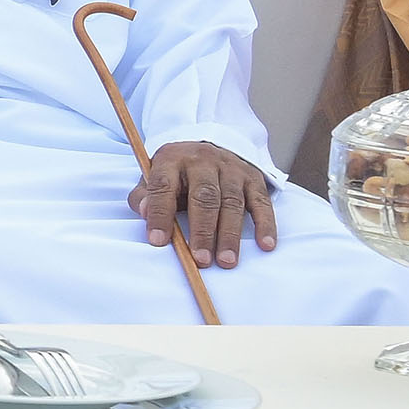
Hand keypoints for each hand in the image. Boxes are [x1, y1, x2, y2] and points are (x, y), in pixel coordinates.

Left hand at [126, 137, 280, 269]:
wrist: (207, 147)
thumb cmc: (176, 174)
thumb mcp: (152, 177)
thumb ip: (143, 196)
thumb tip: (144, 213)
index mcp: (172, 159)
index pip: (163, 186)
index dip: (160, 214)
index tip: (158, 242)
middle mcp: (203, 160)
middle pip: (205, 197)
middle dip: (202, 231)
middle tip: (201, 260)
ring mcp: (231, 168)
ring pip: (232, 202)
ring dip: (230, 234)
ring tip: (226, 261)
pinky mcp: (253, 178)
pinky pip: (261, 202)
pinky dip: (265, 224)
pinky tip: (265, 245)